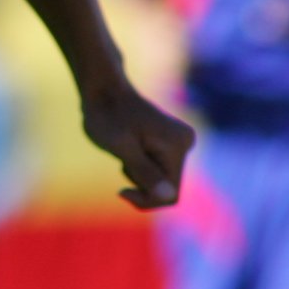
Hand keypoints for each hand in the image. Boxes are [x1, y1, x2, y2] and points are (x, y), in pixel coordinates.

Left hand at [78, 76, 193, 210]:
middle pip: (166, 188)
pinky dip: (139, 166)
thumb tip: (168, 196)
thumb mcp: (122, 148)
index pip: (170, 195)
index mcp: (178, 145)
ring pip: (160, 180)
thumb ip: (145, 173)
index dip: (145, 199)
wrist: (103, 89)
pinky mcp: (170, 142)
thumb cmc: (107, 116)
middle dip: (141, 182)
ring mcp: (179, 142)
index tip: (121, 190)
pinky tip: (129, 147)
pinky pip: (157, 170)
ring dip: (138, 173)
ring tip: (124, 150)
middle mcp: (185, 142)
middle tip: (122, 160)